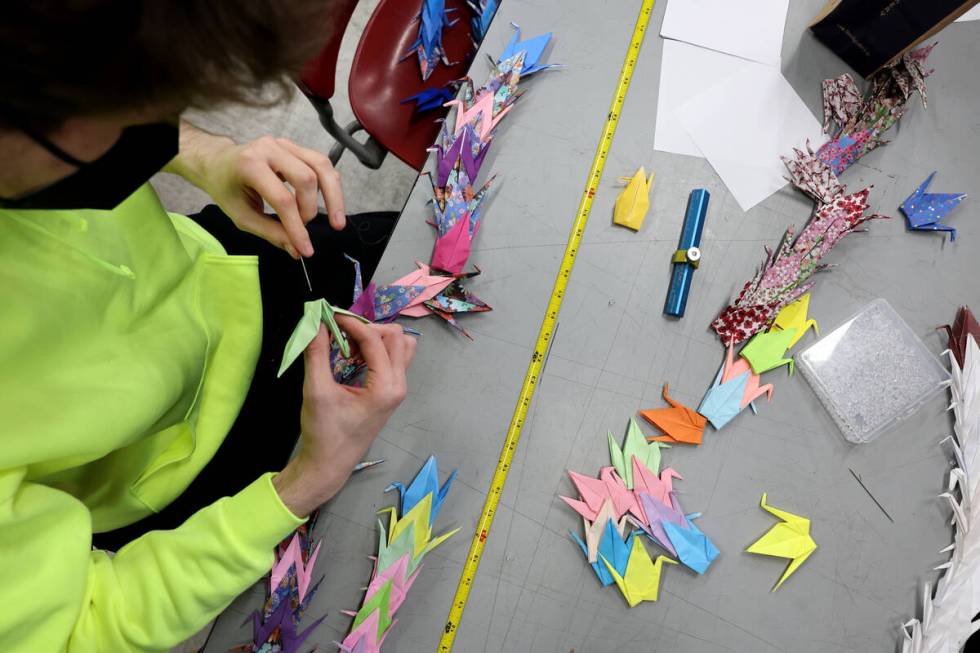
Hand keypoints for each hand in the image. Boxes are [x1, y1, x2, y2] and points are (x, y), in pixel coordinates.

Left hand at [168, 123, 345, 258]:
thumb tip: (297, 250)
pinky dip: (329, 186)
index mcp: (250, 165)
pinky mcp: (296, 147)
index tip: (306, 249)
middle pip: (307, 179)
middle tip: (305, 228)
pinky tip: (330, 203)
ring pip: (322, 166)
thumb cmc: (226, 188)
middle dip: (310, 210)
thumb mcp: (242, 216)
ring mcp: (285, 144)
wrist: (218, 161)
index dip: (297, 227)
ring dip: (333, 196)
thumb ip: (270, 233)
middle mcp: (270, 148)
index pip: (283, 199)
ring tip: (336, 221)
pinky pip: (322, 164)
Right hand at [272, 317, 416, 517]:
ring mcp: (397, 388)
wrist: (330, 464)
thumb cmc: (324, 433)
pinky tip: (352, 358)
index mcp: (386, 388)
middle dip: (367, 329)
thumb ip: (317, 354)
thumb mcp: (316, 391)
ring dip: (375, 338)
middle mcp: (398, 385)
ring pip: (399, 346)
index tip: (329, 316)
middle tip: (340, 335)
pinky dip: (375, 349)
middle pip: (396, 337)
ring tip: (348, 349)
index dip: (352, 323)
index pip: (375, 340)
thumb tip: (316, 322)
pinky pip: (393, 358)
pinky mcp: (391, 390)